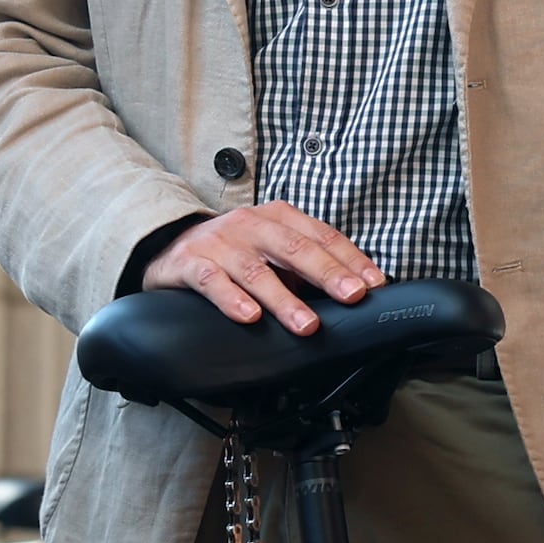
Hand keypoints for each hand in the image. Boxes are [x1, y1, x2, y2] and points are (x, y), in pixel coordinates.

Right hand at [143, 201, 383, 333]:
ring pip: (256, 271)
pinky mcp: (191, 264)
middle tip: (352, 295)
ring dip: (284, 300)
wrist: (169, 245)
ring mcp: (220, 244)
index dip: (350, 259)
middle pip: (294, 248)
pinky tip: (249, 317)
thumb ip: (304, 265)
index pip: (321, 236)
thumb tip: (350, 291)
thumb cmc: (232, 251)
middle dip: (327, 273)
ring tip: (307, 324)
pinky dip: (232, 300)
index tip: (374, 283)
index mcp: (277, 217)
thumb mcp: (271, 248)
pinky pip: (213, 282)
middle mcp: (250, 226)